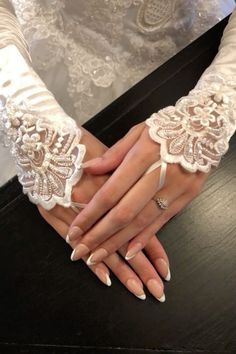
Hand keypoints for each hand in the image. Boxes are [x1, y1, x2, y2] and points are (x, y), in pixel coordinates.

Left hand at [38, 128, 169, 301]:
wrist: (204, 129)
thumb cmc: (165, 128)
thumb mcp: (137, 132)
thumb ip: (113, 154)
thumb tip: (87, 169)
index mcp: (142, 156)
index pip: (111, 192)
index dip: (90, 214)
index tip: (73, 231)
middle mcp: (158, 176)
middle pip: (124, 213)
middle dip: (99, 236)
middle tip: (79, 252)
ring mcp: (174, 189)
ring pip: (141, 222)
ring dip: (117, 243)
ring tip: (97, 257)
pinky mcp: (186, 198)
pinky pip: (162, 222)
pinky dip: (144, 239)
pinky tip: (128, 253)